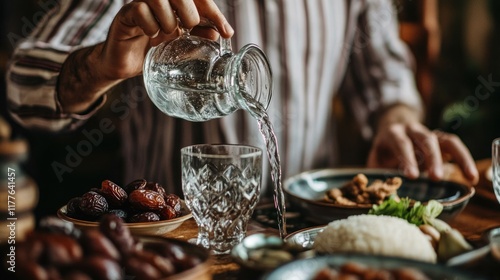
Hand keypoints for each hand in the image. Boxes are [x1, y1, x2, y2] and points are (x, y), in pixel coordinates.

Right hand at [99, 0, 233, 80]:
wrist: (122, 65)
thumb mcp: (178, 47)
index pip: (198, 0)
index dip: (214, 12)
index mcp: (174, 7)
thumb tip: (218, 33)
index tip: (226, 31)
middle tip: (187, 30)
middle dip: (190, 13)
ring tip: (167, 34)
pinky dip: (149, 24)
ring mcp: (141, 5)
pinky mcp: (125, 15)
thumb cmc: (150, 52)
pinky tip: (151, 36)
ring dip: (168, 18)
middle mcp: (158, 2)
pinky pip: (139, 9)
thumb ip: (196, 39)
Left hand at [367, 122, 478, 183]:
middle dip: (433, 158)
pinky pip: (455, 147)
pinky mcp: (441, 141)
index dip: (406, 158)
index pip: (401, 143)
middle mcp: (413, 130)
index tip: (411, 176)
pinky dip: (465, 160)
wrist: (393, 133)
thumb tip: (381, 193)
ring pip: (446, 141)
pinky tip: (471, 177)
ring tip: (468, 177)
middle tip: (436, 178)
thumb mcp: (375, 160)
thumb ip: (378, 173)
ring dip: (459, 158)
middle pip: (426, 139)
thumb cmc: (383, 152)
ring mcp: (429, 133)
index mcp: (393, 133)